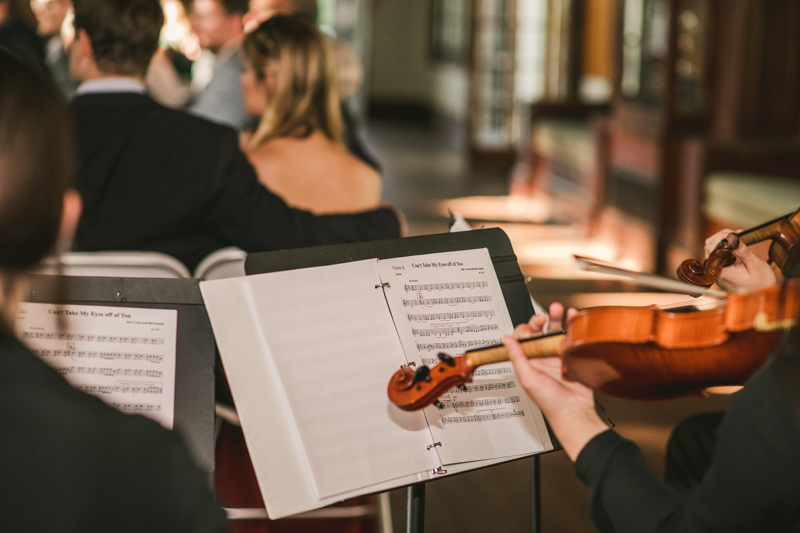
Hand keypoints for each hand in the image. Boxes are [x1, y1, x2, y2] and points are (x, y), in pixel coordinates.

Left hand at [504, 303, 607, 460]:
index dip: (524, 330)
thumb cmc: (550, 403)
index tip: (528, 328)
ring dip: (556, 318)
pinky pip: (571, 337)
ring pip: (555, 331)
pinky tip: (573, 318)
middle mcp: (542, 356)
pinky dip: (573, 326)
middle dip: (540, 320)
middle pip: (539, 331)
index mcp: (528, 361)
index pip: (522, 338)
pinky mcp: (572, 356)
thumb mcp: (528, 379)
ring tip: (559, 309)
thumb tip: (506, 340)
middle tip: (543, 317)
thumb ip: (518, 358)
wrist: (574, 412)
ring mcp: (558, 355)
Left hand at [705, 229, 776, 291]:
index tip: (733, 233)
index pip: (711, 249)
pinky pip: (717, 258)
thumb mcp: (755, 265)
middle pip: (709, 249)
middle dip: (720, 237)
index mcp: (722, 272)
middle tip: (735, 233)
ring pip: (712, 252)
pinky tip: (735, 245)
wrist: (764, 296)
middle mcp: (716, 273)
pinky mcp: (721, 273)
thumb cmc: (762, 283)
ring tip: (736, 238)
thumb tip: (733, 238)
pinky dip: (724, 249)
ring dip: (722, 242)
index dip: (720, 237)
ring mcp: (718, 273)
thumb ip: (743, 252)